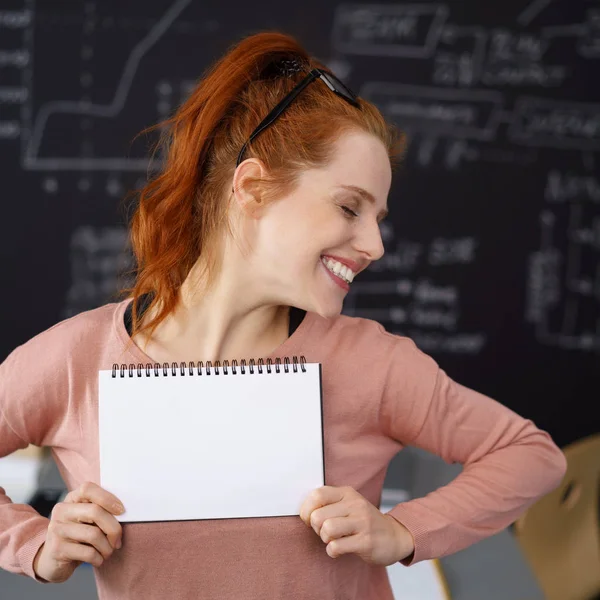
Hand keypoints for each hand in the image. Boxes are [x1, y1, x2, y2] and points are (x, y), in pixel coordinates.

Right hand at [33, 481, 124, 582]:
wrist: (52, 561)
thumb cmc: (78, 536)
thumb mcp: (87, 520)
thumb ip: (101, 511)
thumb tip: (124, 513)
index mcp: (71, 499)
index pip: (88, 489)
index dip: (108, 498)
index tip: (121, 511)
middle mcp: (61, 511)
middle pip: (95, 512)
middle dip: (114, 528)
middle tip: (118, 541)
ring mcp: (57, 530)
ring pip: (93, 534)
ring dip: (107, 547)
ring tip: (108, 552)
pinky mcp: (57, 549)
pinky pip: (88, 553)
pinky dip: (99, 558)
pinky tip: (98, 560)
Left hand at [299, 485, 413, 566]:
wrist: (395, 536)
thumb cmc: (364, 522)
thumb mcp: (349, 505)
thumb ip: (329, 504)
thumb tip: (304, 512)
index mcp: (347, 493)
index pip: (317, 495)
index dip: (306, 509)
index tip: (310, 519)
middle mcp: (355, 504)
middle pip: (318, 516)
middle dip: (316, 528)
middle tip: (325, 532)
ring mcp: (362, 522)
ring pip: (327, 530)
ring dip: (325, 539)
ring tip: (333, 540)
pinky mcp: (366, 541)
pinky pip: (336, 547)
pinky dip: (332, 551)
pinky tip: (340, 549)